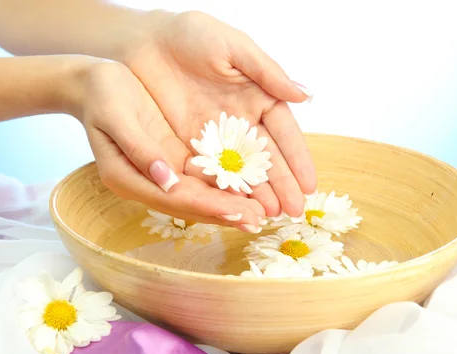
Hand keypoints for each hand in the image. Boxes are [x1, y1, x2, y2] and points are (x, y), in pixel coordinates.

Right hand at [69, 59, 265, 230]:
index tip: (237, 213)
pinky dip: (222, 186)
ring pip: (198, 196)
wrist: (93, 84)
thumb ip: (139, 149)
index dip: (207, 205)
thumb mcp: (115, 115)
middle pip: (189, 204)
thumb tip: (166, 180)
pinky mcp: (171, 160)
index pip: (174, 197)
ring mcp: (160, 174)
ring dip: (227, 206)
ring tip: (258, 214)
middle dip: (224, 213)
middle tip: (258, 221)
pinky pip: (199, 178)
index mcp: (126, 177)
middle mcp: (145, 182)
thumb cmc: (101, 94)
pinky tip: (246, 190)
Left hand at [121, 11, 317, 217]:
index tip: (310, 185)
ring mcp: (216, 137)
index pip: (284, 134)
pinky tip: (234, 206)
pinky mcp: (190, 146)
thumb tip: (305, 95)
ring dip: (255, 194)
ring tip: (269, 216)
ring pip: (240, 171)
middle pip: (265, 159)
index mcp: (259, 98)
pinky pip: (208, 171)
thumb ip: (266, 72)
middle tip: (294, 212)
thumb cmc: (192, 35)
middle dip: (281, 185)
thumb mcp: (233, 47)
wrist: (146, 41)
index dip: (297, 159)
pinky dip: (221, 189)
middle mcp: (241, 122)